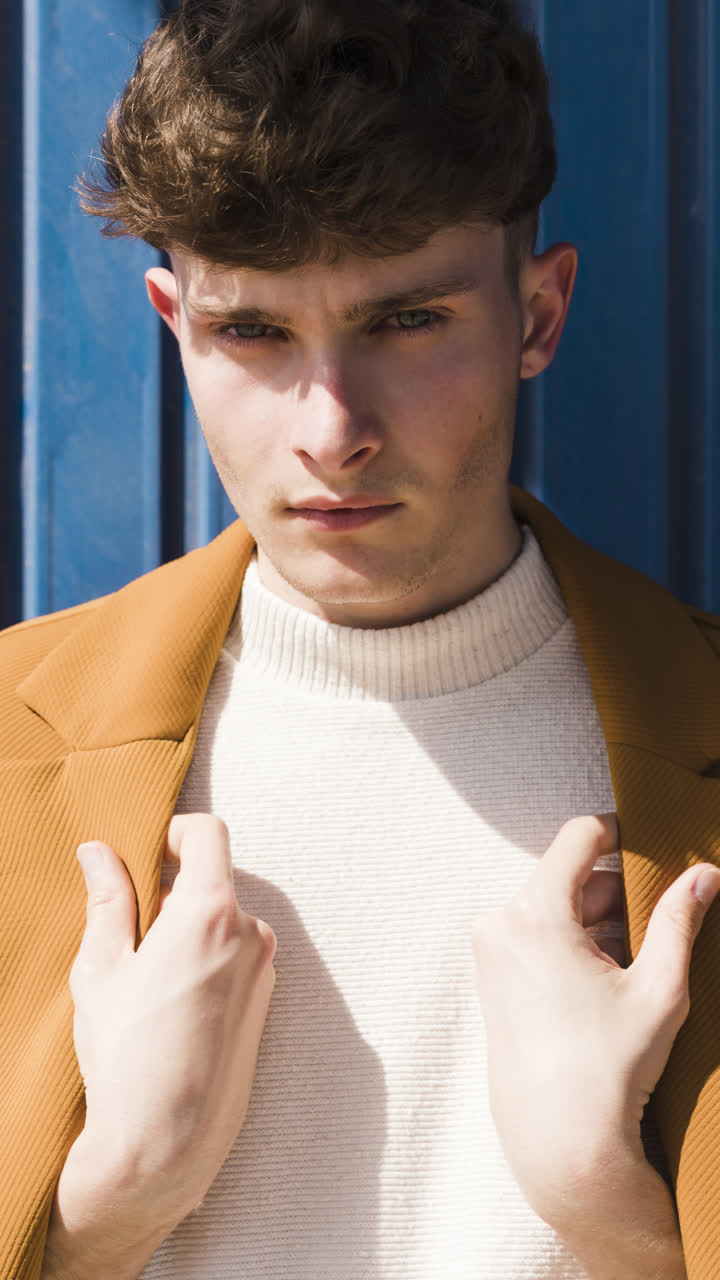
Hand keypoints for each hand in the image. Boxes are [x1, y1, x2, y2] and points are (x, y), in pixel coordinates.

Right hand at [53, 814, 275, 1255]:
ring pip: (224, 923)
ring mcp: (265, 970)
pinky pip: (236, 959)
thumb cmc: (127, 1055)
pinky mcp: (265, 1003)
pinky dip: (206, 963)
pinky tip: (170, 1007)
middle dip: (173, 893)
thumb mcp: (102, 968)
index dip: (176, 832)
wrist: (166, 1145)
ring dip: (189, 932)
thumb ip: (107, 900)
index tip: (150, 850)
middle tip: (130, 932)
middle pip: (214, 882)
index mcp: (211, 912)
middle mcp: (251, 934)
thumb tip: (98, 852)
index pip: (208, 834)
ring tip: (146, 982)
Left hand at [471, 814, 719, 1232]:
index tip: (649, 841)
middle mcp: (501, 922)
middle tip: (660, 915)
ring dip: (598, 919)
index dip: (619, 831)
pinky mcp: (491, 975)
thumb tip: (706, 873)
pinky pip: (537, 934)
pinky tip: (610, 976)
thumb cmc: (609, 1066)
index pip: (579, 836)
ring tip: (639, 958)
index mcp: (535, 913)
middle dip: (616, 890)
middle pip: (568, 875)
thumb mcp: (658, 988)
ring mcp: (491, 949)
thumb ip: (681, 921)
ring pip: (554, 906)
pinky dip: (573, 941)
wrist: (560, 1139)